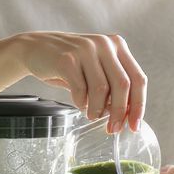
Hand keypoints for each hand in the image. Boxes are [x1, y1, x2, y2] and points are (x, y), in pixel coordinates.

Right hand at [15, 31, 145, 131]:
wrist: (35, 48)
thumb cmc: (70, 64)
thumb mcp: (97, 68)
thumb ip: (113, 86)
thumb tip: (127, 115)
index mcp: (118, 45)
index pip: (138, 78)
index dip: (139, 105)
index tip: (134, 125)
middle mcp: (105, 44)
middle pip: (123, 85)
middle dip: (119, 112)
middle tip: (112, 128)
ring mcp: (86, 49)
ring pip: (102, 90)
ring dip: (97, 109)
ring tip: (92, 115)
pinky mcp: (67, 59)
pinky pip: (80, 90)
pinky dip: (81, 103)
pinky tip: (79, 103)